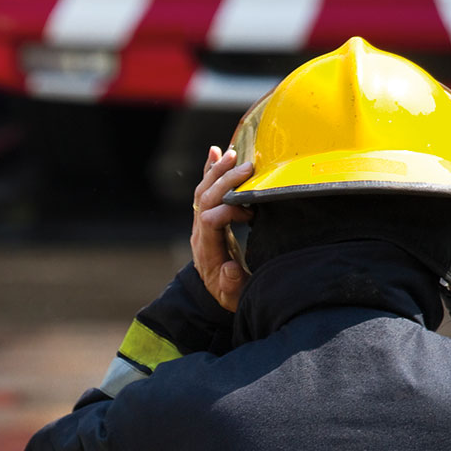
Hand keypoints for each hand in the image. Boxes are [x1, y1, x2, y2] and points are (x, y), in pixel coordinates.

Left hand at [190, 146, 254, 310]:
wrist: (216, 293)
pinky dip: (209, 171)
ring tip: (231, 154)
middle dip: (224, 182)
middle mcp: (199, 234)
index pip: (210, 222)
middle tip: (246, 167)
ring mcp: (200, 224)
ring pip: (203, 192)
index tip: (250, 212)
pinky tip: (215, 153)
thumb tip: (230, 269)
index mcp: (208, 252)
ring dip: (216, 172)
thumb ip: (232, 285)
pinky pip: (204, 190)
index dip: (228, 212)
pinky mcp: (206, 218)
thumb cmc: (230, 295)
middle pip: (205, 200)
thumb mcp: (234, 297)